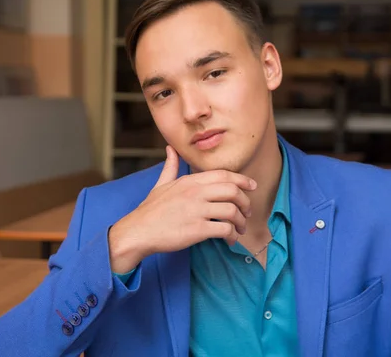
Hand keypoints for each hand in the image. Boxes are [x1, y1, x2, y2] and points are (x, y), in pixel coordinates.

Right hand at [108, 145, 256, 272]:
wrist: (138, 231)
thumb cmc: (150, 210)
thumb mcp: (161, 185)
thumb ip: (170, 167)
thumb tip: (170, 149)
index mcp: (190, 181)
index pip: (224, 175)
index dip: (242, 180)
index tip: (252, 186)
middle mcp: (195, 192)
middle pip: (233, 191)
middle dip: (246, 202)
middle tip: (248, 212)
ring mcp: (196, 211)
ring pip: (232, 211)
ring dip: (241, 222)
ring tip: (240, 229)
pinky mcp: (196, 230)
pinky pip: (224, 229)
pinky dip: (232, 235)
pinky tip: (230, 240)